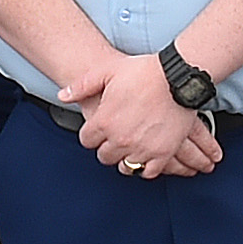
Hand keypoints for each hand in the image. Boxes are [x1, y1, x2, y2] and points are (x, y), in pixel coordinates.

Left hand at [52, 48, 219, 177]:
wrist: (179, 77)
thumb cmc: (145, 72)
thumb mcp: (107, 71)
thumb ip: (82, 86)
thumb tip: (63, 96)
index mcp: (104, 121)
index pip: (87, 140)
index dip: (92, 134)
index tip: (99, 130)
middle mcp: (120, 139)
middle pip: (104, 156)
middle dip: (107, 147)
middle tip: (115, 137)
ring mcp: (142, 148)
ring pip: (125, 166)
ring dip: (125, 158)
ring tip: (129, 147)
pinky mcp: (162, 153)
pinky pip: (148, 172)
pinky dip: (146, 167)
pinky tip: (145, 157)